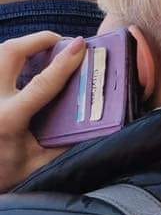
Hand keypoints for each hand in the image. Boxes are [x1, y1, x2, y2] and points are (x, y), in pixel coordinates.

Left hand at [0, 33, 86, 191]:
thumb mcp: (39, 163)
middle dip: (38, 40)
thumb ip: (66, 144)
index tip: (81, 45)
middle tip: (60, 41)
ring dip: (21, 47)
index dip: (64, 62)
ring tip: (42, 50)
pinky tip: (22, 67)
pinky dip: (8, 59)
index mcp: (8, 119)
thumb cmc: (3, 175)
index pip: (41, 83)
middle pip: (10, 53)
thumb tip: (97, 123)